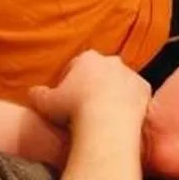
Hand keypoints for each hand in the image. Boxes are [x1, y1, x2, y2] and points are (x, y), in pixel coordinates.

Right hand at [27, 49, 152, 134]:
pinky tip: (118, 119)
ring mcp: (131, 74)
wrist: (107, 121)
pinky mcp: (144, 89)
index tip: (65, 99)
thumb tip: (34, 92)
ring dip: (112, 94)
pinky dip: (127, 104)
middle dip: (93, 85)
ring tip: (102, 115)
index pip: (75, 66)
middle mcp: (112, 61)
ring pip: (119, 83)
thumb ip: (37, 94)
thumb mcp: (45, 102)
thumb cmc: (73, 109)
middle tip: (84, 106)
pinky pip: (134, 96)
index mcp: (88, 58)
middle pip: (99, 72)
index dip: (69, 82)